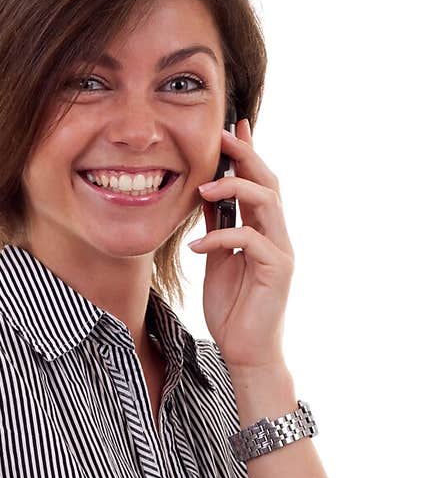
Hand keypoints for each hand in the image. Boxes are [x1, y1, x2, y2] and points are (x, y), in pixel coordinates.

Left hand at [188, 118, 293, 371]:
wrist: (246, 351)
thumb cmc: (232, 308)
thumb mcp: (217, 258)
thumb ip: (216, 227)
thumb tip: (204, 193)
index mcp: (263, 230)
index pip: (259, 182)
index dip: (249, 152)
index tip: (233, 125)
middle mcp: (277, 235)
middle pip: (268, 182)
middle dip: (246, 155)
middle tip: (221, 137)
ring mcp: (281, 251)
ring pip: (267, 202)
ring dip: (234, 189)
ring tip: (201, 188)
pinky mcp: (278, 271)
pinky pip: (251, 240)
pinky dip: (222, 236)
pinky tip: (196, 246)